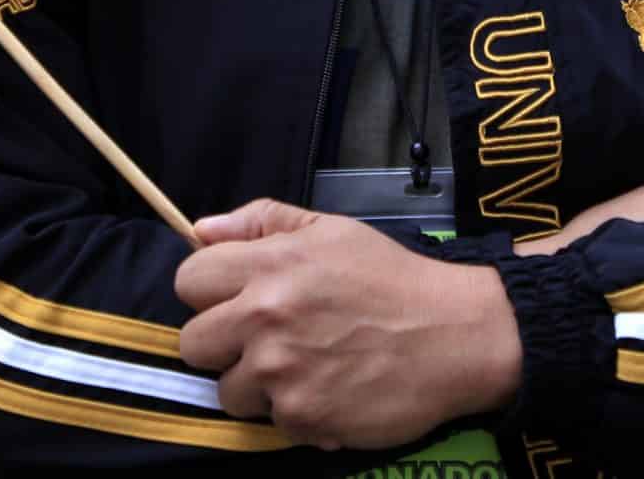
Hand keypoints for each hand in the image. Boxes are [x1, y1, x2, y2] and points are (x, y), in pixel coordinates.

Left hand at [175, 201, 520, 450]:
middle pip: (193, 342)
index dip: (210, 291)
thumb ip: (262, 221)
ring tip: (305, 368)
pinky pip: (271, 421)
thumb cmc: (392, 278)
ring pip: (228, 391)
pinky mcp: (301, 416)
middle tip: (266, 340)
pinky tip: (330, 390)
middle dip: (224, 343)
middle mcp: (265, 316)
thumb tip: (200, 229)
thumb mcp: (331, 230)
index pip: (188, 280)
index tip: (237, 300)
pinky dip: (296, 412)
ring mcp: (280, 371)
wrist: (455, 335)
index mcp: (270, 263)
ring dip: (258, 385)